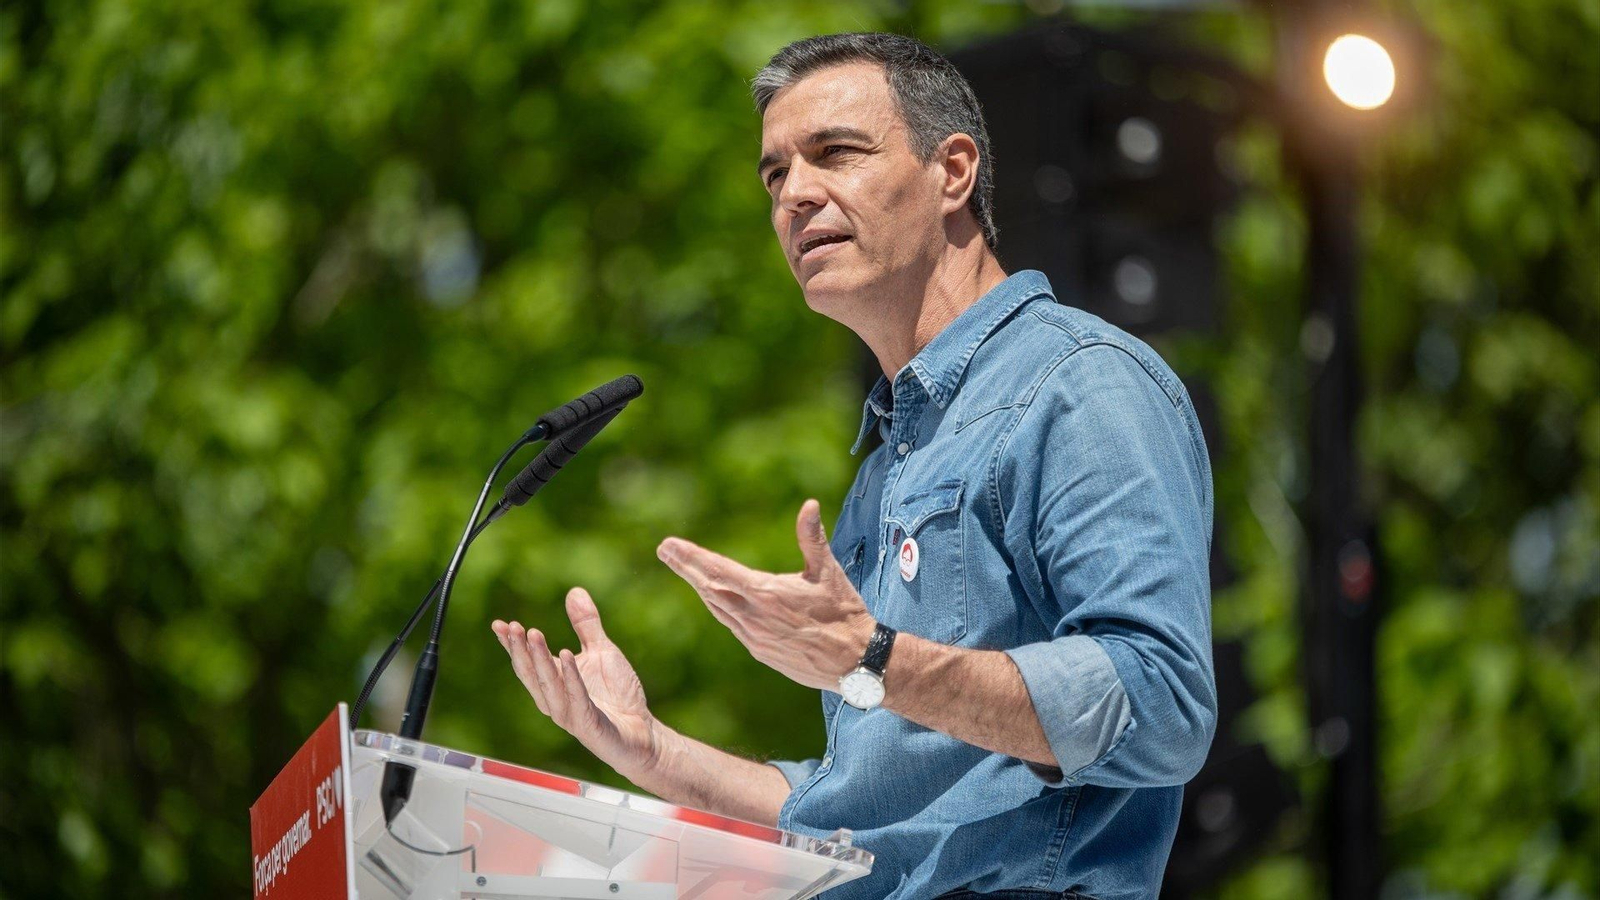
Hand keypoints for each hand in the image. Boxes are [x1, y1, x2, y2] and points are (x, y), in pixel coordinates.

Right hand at [491, 588, 661, 780]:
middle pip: (531, 673)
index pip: (527, 662)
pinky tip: (567, 655)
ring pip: (548, 685)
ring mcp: (570, 714)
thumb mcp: (602, 651)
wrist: (642, 731)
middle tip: (511, 626)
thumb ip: (586, 625)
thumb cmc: (618, 695)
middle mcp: (555, 699)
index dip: (511, 645)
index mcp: (554, 683)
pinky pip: (577, 698)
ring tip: (533, 634)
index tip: (499, 624)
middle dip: (520, 650)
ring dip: (539, 660)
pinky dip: (571, 677)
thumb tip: (574, 591)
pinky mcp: (589, 724)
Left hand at [656, 499, 874, 690]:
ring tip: (685, 570)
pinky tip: (714, 599)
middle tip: (665, 551)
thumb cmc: (844, 614)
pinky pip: (731, 625)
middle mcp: (753, 617)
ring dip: (701, 588)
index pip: (719, 571)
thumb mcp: (828, 572)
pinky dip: (718, 607)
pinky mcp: (760, 652)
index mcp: (766, 594)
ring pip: (718, 609)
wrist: (855, 663)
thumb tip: (809, 505)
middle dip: (686, 568)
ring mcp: (754, 637)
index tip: (670, 545)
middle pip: (709, 589)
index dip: (692, 557)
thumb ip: (812, 538)